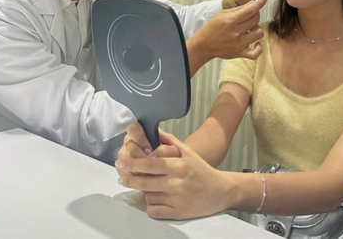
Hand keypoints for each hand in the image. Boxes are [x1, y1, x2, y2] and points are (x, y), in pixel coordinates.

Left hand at [118, 130, 233, 219]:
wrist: (221, 191)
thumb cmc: (202, 170)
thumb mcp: (188, 152)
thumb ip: (169, 141)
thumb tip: (153, 129)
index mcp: (179, 165)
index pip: (151, 164)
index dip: (134, 163)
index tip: (121, 161)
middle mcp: (177, 182)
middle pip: (144, 182)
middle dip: (130, 178)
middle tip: (123, 175)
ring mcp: (176, 199)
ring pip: (148, 196)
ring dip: (145, 191)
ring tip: (151, 185)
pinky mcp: (177, 213)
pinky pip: (154, 210)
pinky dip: (152, 205)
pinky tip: (157, 197)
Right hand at [186, 0, 266, 74]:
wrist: (203, 45)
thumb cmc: (211, 29)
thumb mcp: (222, 14)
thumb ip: (238, 9)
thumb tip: (252, 3)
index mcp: (231, 21)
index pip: (250, 10)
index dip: (259, 3)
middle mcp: (236, 32)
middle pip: (256, 20)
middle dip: (255, 15)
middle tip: (249, 16)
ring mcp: (239, 44)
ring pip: (259, 33)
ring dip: (256, 29)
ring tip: (249, 29)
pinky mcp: (240, 53)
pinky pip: (256, 53)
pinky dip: (258, 48)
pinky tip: (255, 42)